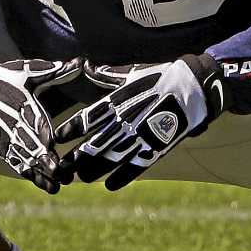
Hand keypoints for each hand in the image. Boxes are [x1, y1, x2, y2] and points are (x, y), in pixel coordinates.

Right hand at [0, 58, 81, 193]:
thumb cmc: (7, 77)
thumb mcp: (28, 70)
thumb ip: (54, 70)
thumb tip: (80, 63)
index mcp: (20, 101)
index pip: (31, 119)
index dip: (41, 133)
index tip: (52, 145)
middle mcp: (12, 121)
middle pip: (28, 142)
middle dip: (42, 158)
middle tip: (58, 171)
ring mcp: (5, 136)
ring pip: (23, 157)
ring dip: (39, 172)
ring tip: (56, 186)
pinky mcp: (1, 146)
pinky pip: (16, 162)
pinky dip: (30, 174)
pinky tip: (45, 185)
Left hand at [54, 55, 223, 189]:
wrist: (192, 87)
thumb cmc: (159, 78)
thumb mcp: (129, 74)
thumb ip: (105, 75)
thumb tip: (85, 65)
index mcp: (117, 101)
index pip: (85, 119)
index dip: (70, 130)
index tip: (57, 138)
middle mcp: (125, 121)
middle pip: (93, 144)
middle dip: (77, 158)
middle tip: (63, 167)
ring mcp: (140, 136)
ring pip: (111, 159)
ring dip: (94, 169)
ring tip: (82, 176)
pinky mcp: (157, 147)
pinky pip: (136, 166)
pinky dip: (122, 177)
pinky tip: (110, 185)